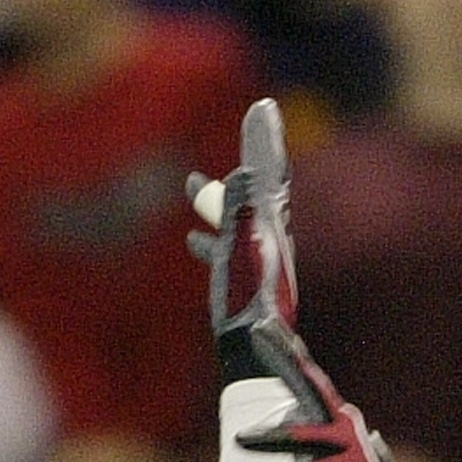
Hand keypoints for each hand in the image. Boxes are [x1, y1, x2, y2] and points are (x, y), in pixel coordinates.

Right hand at [188, 97, 297, 342]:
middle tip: (242, 129)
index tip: (265, 110)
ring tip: (193, 185)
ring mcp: (255, 263)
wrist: (259, 351)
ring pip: (235, 220)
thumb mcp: (242, 251)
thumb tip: (243, 174)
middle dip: (243, 162)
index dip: (264, 142)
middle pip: (254, 192)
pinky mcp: (242, 286)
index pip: (267, 174)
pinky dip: (210, 236)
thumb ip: (242, 211)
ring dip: (216, 200)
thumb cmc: (249, 302)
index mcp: (270, 225)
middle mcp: (268, 240)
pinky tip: (191, 242)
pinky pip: (223, 250)